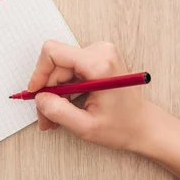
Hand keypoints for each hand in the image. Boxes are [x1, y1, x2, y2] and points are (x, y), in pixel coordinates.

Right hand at [28, 40, 154, 150]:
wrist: (145, 125)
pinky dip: (63, 89)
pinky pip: (69, 69)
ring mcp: (100, 53)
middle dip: (47, 91)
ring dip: (54, 93)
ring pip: (60, 68)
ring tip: (55, 117)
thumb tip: (39, 99)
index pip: (54, 52)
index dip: (39, 73)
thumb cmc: (123, 127)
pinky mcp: (98, 58)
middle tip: (45, 117)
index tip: (35, 93)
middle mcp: (101, 52)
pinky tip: (66, 107)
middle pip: (56, 64)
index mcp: (99, 64)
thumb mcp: (86, 127)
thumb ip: (58, 112)